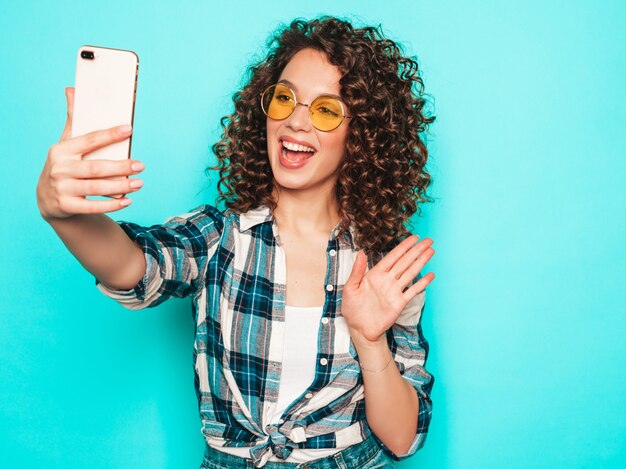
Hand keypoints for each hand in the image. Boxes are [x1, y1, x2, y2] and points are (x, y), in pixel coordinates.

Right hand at [36, 87, 144, 220]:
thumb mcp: (65, 144)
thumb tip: (72, 89)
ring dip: (120, 186)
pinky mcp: (66, 206)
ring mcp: (61, 189)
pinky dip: (111, 205)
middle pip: (95, 167)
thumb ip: (73, 120)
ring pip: (96, 188)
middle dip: (120, 166)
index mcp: (60, 150)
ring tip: (139, 183)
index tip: (129, 129)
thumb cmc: (64, 165)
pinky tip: (128, 201)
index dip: (109, 134)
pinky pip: (92, 206)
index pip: (88, 140)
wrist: (47, 199)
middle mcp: (59, 169)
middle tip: (141, 165)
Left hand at [342, 235, 434, 345]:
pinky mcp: (399, 303)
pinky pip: (413, 291)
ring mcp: (394, 291)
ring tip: (431, 251)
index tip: (414, 237)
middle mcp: (387, 280)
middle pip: (405, 262)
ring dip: (421, 262)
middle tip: (429, 240)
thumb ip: (357, 271)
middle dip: (417, 250)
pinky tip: (430, 276)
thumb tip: (360, 252)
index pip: (392, 257)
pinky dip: (422, 284)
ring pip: (411, 273)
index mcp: (375, 274)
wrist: (359, 328)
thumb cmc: (352, 308)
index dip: (403, 247)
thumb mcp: (350, 288)